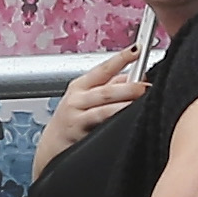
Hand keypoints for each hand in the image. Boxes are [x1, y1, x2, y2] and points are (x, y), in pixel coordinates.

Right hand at [35, 50, 145, 170]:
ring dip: (124, 104)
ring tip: (141, 101)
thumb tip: (136, 76)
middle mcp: (77, 99)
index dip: (121, 58)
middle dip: (128, 87)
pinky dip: (115, 122)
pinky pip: (101, 126)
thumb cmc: (72, 119)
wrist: (52, 146)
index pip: (103, 68)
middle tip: (145, 86)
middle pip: (106, 91)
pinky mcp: (80, 134)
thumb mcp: (85, 98)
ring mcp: (78, 117)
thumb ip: (110, 86)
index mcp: (80, 85)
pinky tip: (127, 120)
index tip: (137, 50)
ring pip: (104, 109)